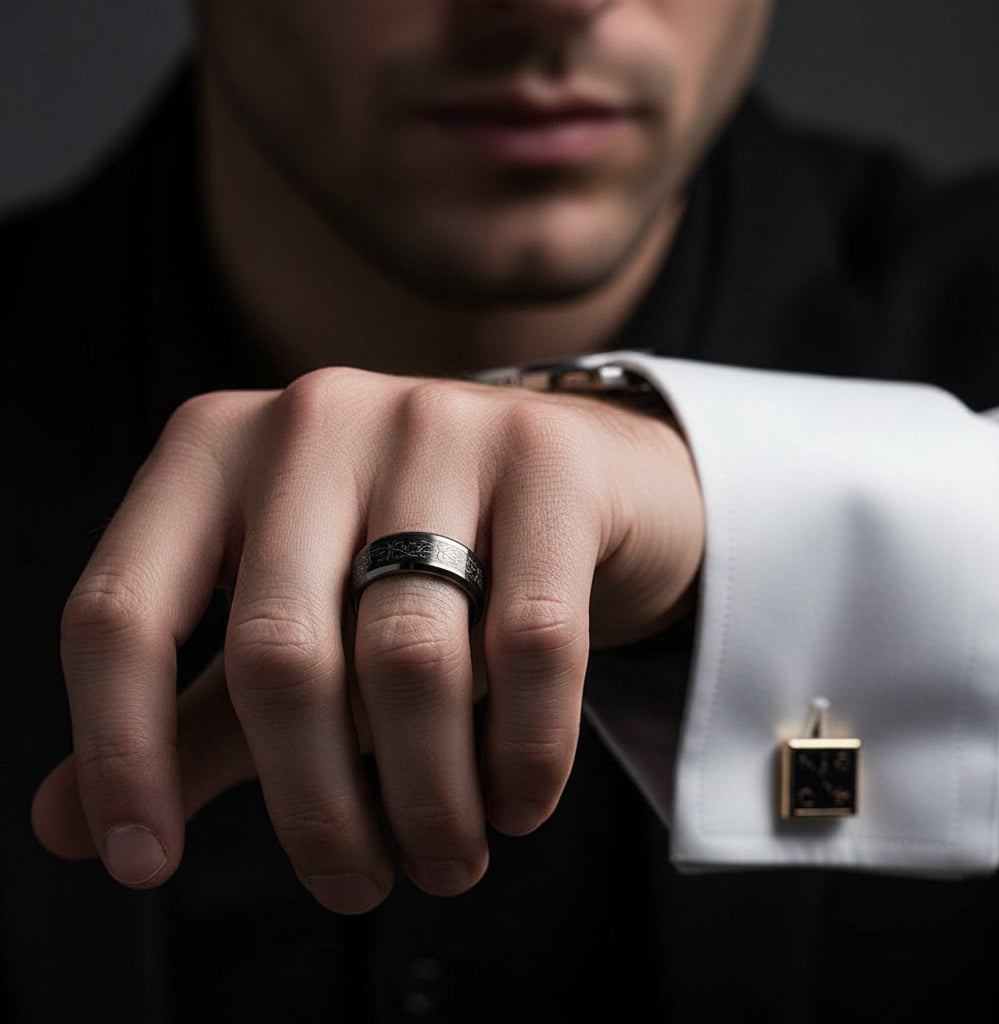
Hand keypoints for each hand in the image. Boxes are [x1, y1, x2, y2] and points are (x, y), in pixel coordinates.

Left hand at [31, 367, 703, 912]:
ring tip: (445, 860)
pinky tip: (518, 804)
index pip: (121, 610)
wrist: (560, 469)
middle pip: (279, 655)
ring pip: (408, 658)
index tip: (143, 863)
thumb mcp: (287, 619)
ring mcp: (436, 424)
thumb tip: (67, 826)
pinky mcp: (545, 458)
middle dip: (315, 810)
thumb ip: (192, 713)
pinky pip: (531, 638)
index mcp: (213, 450)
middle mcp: (314, 418)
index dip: (119, 751)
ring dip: (427, 800)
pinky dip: (523, 749)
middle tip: (357, 887)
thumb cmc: (404, 552)